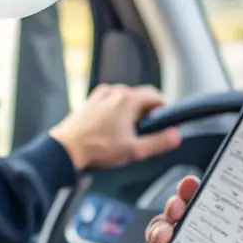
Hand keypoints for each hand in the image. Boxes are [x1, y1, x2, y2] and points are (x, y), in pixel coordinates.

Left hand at [49, 84, 180, 171]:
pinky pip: (110, 101)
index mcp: (128, 99)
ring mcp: (100, 95)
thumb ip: (158, 142)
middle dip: (147, 112)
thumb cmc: (97, 149)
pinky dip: (115, 110)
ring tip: (127, 132)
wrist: (66, 149)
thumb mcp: (134, 150)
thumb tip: (176, 136)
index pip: (156, 96)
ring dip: (131, 111)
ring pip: (125, 98)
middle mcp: (115, 92)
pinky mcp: (90, 101)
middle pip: (140, 96)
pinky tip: (111, 128)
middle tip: (146, 132)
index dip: (164, 109)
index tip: (164, 123)